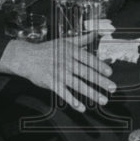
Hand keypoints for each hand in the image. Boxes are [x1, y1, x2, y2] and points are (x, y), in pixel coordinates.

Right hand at [0, 32, 115, 112]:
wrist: (26, 57)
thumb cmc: (47, 49)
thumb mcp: (65, 42)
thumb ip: (82, 39)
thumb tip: (95, 33)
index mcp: (71, 51)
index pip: (89, 59)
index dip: (100, 66)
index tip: (110, 73)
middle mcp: (67, 62)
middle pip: (87, 73)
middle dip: (101, 81)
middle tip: (113, 88)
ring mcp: (59, 73)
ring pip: (79, 85)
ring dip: (92, 93)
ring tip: (103, 100)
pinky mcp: (51, 83)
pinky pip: (64, 94)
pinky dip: (73, 101)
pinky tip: (81, 107)